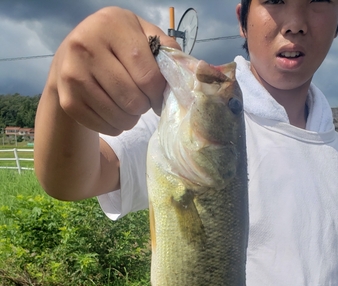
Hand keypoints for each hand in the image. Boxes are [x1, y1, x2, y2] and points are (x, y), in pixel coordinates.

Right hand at [49, 7, 179, 134]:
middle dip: (144, 106)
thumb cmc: (115, 45)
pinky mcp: (68, 100)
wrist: (70, 56)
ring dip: (131, 119)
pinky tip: (113, 112)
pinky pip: (105, 127)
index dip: (159, 93)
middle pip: (133, 100)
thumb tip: (188, 71)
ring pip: (119, 117)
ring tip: (128, 107)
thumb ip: (164, 47)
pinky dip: (116, 126)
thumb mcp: (139, 34)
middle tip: (142, 101)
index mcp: (111, 25)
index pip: (148, 75)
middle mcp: (86, 46)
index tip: (159, 96)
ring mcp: (73, 75)